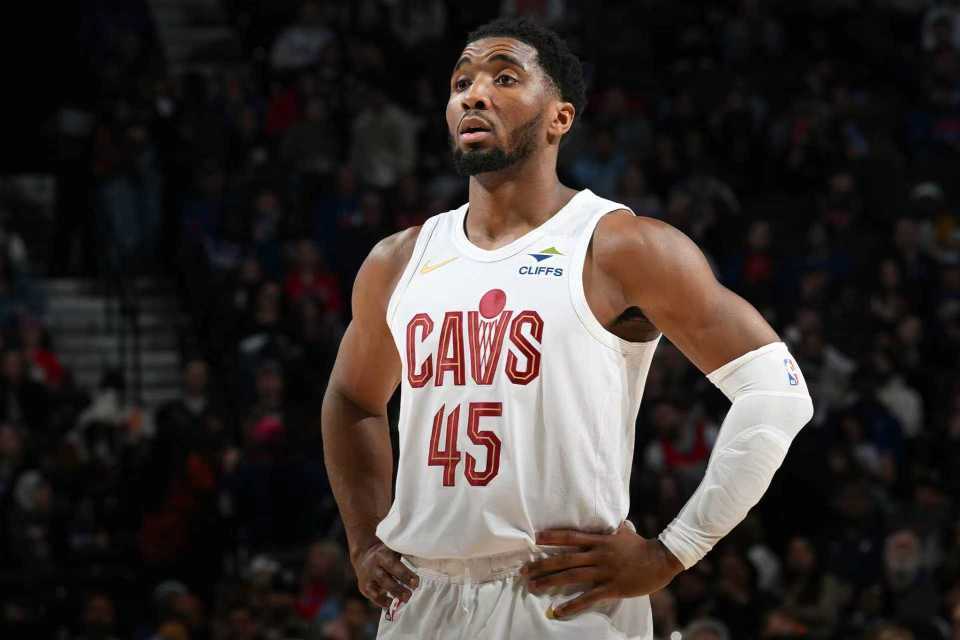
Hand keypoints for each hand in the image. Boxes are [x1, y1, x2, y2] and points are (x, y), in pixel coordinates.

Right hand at [353, 539, 419, 608]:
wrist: (363, 555)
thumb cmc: (386, 553)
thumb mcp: (393, 550)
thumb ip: (406, 553)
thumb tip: (425, 556)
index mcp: (382, 554)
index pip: (393, 565)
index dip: (405, 574)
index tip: (416, 582)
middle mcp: (372, 565)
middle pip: (385, 577)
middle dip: (398, 587)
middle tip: (411, 594)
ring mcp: (367, 577)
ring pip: (379, 587)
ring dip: (393, 594)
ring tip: (405, 599)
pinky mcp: (364, 587)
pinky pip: (373, 596)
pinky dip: (382, 602)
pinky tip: (392, 604)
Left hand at [520, 523, 683, 618]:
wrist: (661, 560)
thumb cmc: (642, 546)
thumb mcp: (625, 532)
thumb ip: (614, 529)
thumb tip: (613, 521)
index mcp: (600, 540)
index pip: (571, 536)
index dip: (552, 537)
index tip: (535, 539)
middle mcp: (598, 555)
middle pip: (565, 558)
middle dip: (542, 564)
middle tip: (524, 570)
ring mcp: (604, 571)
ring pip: (572, 577)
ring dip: (550, 582)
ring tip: (532, 586)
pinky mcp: (612, 588)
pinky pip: (588, 598)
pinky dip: (572, 605)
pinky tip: (558, 611)